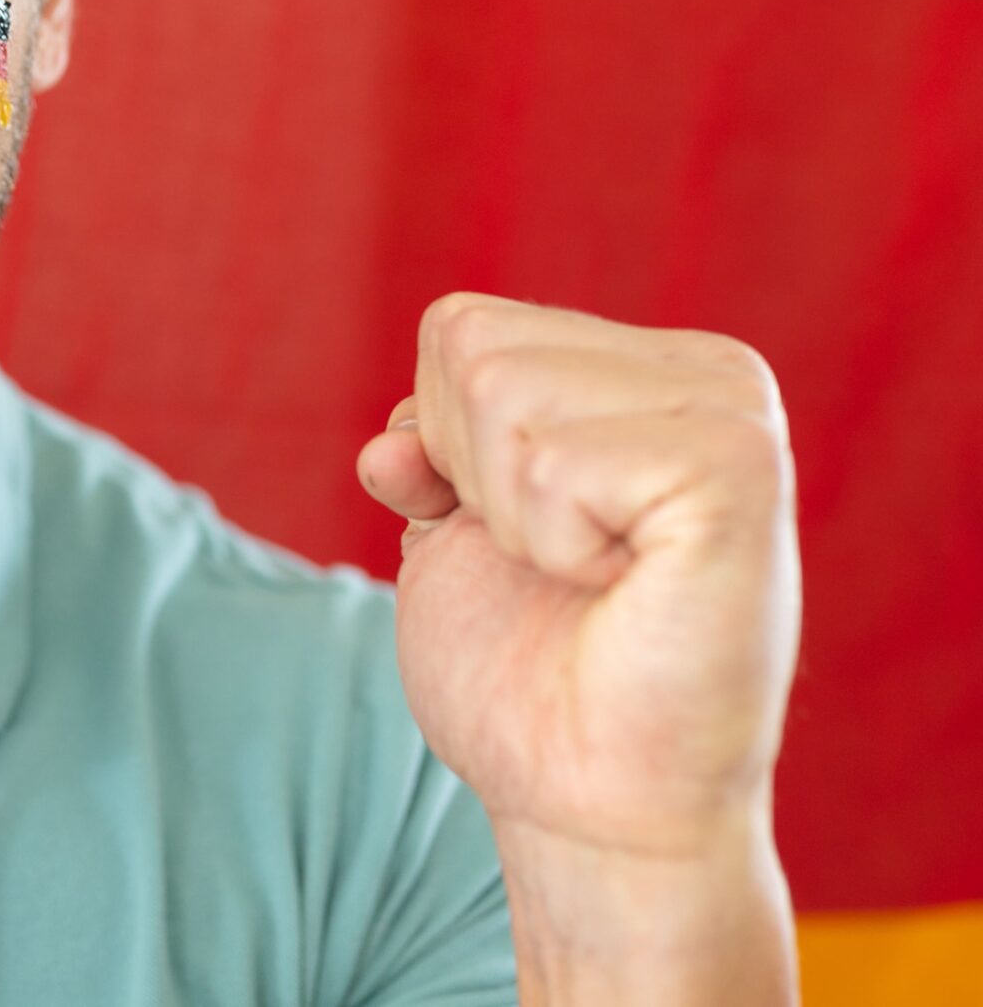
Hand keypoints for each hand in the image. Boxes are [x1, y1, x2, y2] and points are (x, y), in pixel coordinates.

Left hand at [355, 293, 801, 858]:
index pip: (458, 328)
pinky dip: (552, 542)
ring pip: (500, 393)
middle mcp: (710, 372)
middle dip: (470, 475)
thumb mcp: (454, 525)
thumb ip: (426, 443)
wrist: (590, 799)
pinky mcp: (738, 471)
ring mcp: (734, 414)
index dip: (444, 447)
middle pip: (470, 348)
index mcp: (650, 367)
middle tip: (557, 566)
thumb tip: (388, 450)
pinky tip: (620, 588)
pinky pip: (554, 461)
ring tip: (590, 577)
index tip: (519, 535)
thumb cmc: (529, 669)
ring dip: (512, 514)